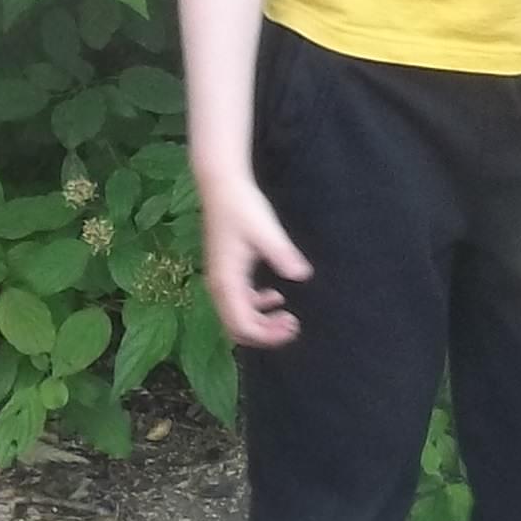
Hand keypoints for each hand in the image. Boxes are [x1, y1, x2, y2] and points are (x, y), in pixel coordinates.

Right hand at [198, 163, 311, 347]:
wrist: (221, 185)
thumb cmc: (242, 206)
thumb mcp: (266, 230)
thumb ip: (282, 253)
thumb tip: (302, 274)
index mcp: (227, 281)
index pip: (243, 324)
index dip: (267, 335)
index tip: (293, 326)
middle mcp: (219, 285)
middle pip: (237, 328)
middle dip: (265, 334)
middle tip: (293, 325)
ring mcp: (220, 279)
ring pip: (236, 317)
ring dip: (261, 323)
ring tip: (287, 317)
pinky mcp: (225, 271)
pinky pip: (238, 302)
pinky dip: (256, 307)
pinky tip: (275, 297)